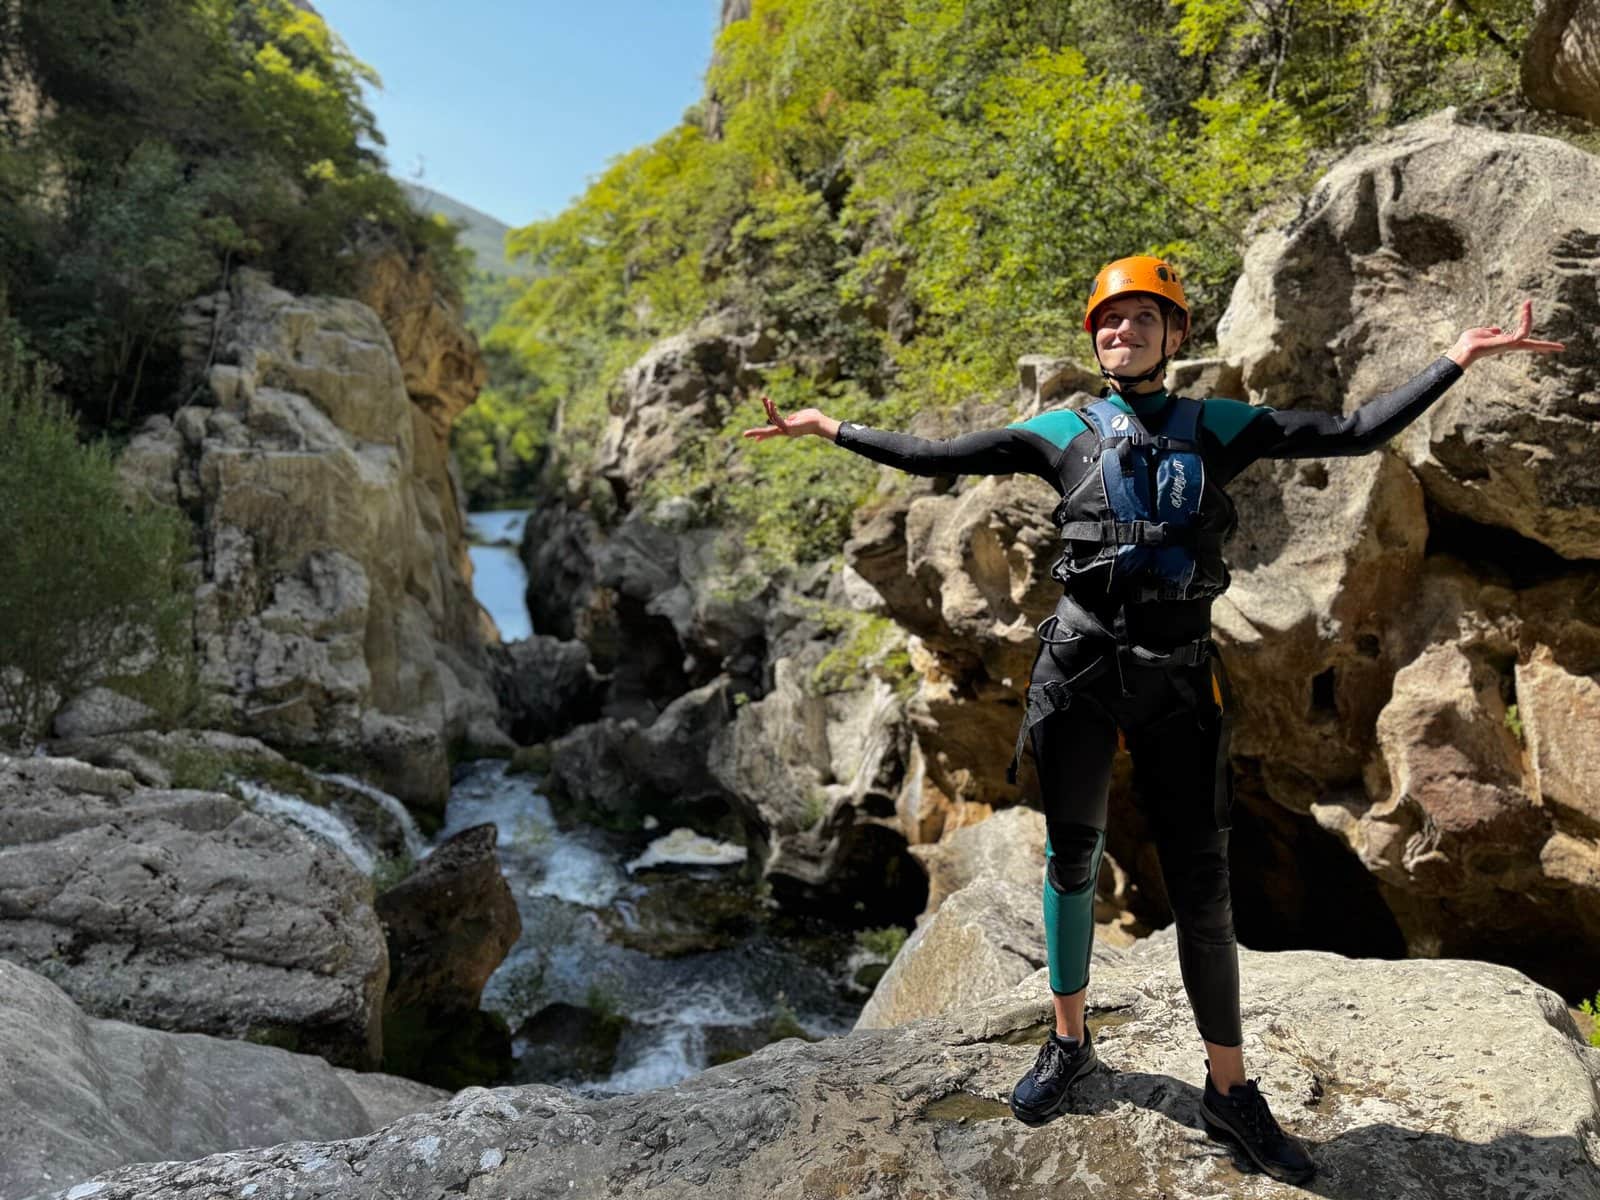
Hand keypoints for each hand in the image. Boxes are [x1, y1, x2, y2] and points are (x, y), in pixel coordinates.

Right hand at [741, 393, 839, 441]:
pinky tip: (770, 402)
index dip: (764, 435)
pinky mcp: (788, 427)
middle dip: (756, 433)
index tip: (755, 441)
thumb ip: (795, 416)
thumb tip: (790, 417)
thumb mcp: (802, 415)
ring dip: (768, 408)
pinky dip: (772, 410)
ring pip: (771, 421)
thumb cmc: (814, 418)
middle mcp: (785, 431)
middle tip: (744, 435)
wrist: (821, 423)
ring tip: (764, 397)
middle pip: (768, 433)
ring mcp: (786, 430)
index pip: (773, 432)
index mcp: (787, 428)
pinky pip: (776, 418)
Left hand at [1447, 300, 1565, 368]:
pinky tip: (1526, 308)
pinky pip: (1523, 330)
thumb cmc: (1469, 342)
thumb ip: (1491, 331)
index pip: (1523, 341)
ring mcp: (1510, 344)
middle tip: (1562, 348)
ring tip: (1527, 303)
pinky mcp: (1510, 342)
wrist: (1464, 349)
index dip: (1535, 342)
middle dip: (1546, 346)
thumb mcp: (1482, 333)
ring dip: (1528, 316)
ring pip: (1527, 332)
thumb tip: (1497, 329)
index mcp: (1505, 342)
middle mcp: (1510, 344)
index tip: (1546, 345)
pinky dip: (1526, 318)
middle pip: (1532, 345)